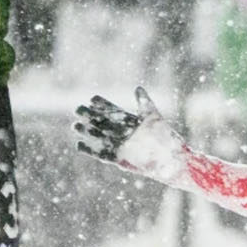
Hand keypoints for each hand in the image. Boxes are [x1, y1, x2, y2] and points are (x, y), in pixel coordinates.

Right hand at [74, 86, 189, 182]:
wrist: (171, 159)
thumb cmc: (165, 136)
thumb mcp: (153, 116)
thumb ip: (144, 102)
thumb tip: (137, 88)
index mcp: (130, 122)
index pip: (113, 111)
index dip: (103, 105)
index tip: (91, 99)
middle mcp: (123, 133)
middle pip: (103, 123)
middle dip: (90, 117)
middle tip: (77, 110)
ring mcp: (120, 146)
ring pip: (100, 137)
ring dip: (87, 132)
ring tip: (75, 126)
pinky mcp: (119, 159)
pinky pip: (102, 155)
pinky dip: (90, 150)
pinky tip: (78, 144)